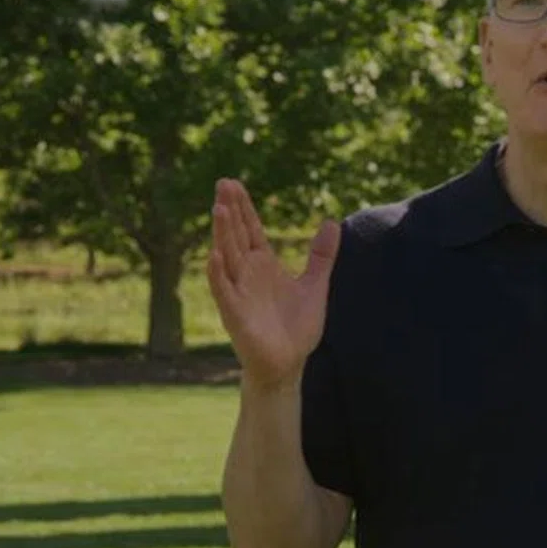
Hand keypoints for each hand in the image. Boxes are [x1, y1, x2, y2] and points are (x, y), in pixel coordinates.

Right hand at [205, 178, 340, 391]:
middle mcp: (248, 274)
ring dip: (223, 233)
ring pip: (227, 257)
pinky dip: (218, 273)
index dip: (245, 207)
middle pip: (237, 236)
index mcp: (264, 265)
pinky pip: (223, 291)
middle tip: (223, 183)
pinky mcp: (235, 314)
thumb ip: (321, 256)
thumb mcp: (315, 285)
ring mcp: (239, 292)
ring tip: (219, 208)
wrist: (288, 364)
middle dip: (231, 211)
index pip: (251, 230)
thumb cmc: (296, 328)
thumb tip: (332, 222)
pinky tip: (214, 255)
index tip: (234, 183)